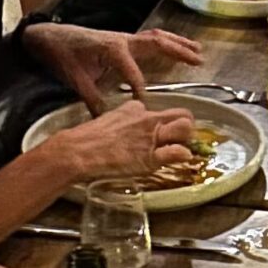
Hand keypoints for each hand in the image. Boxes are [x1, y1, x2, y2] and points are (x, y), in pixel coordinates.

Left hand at [23, 21, 203, 107]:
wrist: (51, 36)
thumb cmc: (63, 54)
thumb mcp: (75, 79)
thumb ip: (91, 98)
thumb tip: (103, 119)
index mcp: (111, 48)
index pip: (132, 71)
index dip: (139, 88)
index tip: (146, 105)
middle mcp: (122, 40)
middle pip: (156, 43)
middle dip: (177, 51)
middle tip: (198, 61)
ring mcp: (125, 38)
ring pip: (157, 38)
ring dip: (178, 44)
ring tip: (198, 52)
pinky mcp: (124, 40)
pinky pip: (151, 39)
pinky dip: (168, 42)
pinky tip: (180, 48)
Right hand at [63, 98, 196, 179]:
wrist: (79, 151)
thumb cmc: (88, 139)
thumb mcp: (108, 119)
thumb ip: (123, 119)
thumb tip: (128, 124)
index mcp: (136, 109)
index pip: (159, 110)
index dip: (164, 122)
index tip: (162, 132)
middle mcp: (148, 119)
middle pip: (183, 114)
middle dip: (186, 126)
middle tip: (181, 140)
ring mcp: (152, 137)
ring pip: (186, 128)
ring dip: (189, 138)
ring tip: (181, 148)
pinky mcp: (151, 157)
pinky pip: (178, 152)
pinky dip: (184, 155)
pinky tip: (181, 158)